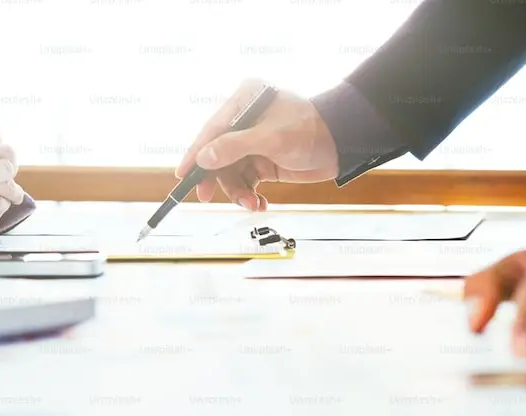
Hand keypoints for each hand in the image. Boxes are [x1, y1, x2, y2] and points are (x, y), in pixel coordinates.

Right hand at [176, 79, 339, 210]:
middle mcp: (245, 120)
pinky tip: (259, 204)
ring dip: (237, 191)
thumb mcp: (270, 139)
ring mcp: (253, 142)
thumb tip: (203, 158)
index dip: (195, 154)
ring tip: (251, 204)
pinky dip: (250, 194)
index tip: (182, 174)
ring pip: (231, 172)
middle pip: (217, 154)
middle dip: (217, 178)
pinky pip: (246, 181)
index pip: (211, 131)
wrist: (342, 145)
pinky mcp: (263, 161)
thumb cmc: (311, 131)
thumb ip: (234, 147)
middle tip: (208, 197)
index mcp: (244, 101)